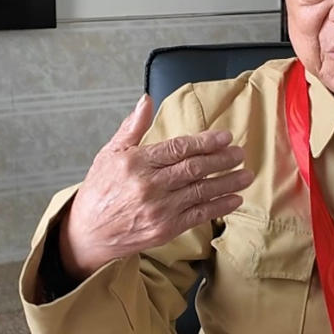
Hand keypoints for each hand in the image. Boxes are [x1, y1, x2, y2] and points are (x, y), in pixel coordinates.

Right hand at [58, 94, 253, 280]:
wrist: (88, 234)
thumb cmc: (100, 191)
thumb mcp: (109, 153)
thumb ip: (132, 127)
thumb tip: (146, 100)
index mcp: (136, 163)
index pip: (179, 148)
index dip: (206, 142)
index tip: (225, 137)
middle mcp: (149, 186)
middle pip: (194, 169)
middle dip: (222, 160)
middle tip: (240, 153)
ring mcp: (159, 209)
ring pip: (201, 191)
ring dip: (228, 183)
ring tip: (246, 175)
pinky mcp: (166, 229)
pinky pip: (199, 215)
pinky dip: (220, 207)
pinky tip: (235, 199)